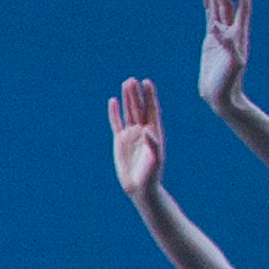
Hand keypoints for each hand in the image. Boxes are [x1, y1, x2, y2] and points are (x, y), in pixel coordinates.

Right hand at [111, 78, 164, 196]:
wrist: (140, 188)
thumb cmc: (151, 175)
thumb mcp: (155, 160)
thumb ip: (153, 145)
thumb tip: (147, 130)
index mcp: (155, 133)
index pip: (152, 110)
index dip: (150, 96)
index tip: (148, 82)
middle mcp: (143, 131)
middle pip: (139, 108)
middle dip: (137, 94)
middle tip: (133, 80)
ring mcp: (131, 135)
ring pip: (128, 112)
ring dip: (127, 98)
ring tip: (126, 83)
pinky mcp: (120, 141)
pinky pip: (116, 123)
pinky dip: (114, 112)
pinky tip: (113, 101)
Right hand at [197, 0, 254, 115]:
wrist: (223, 99)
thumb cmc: (229, 85)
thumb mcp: (233, 67)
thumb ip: (229, 47)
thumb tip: (218, 28)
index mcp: (239, 36)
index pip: (242, 8)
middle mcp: (232, 33)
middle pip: (229, 5)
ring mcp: (222, 37)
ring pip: (219, 10)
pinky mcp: (211, 43)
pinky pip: (211, 19)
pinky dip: (210, 6)